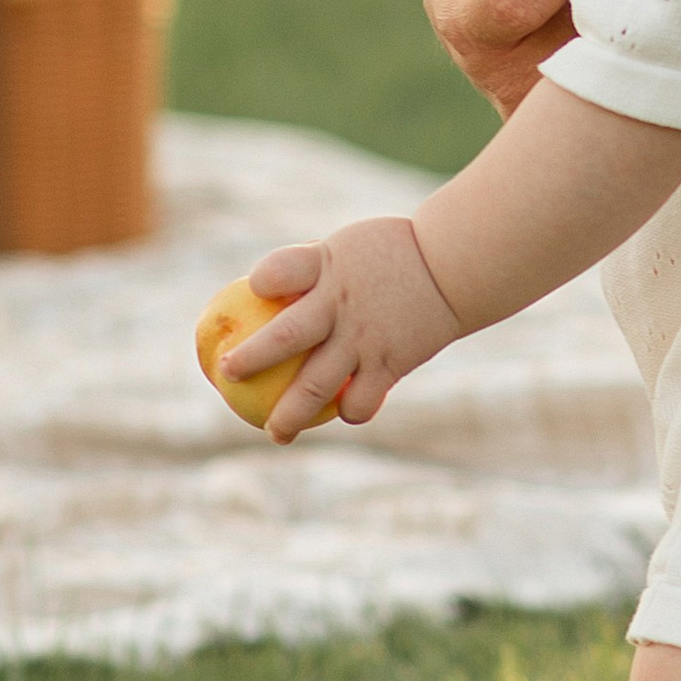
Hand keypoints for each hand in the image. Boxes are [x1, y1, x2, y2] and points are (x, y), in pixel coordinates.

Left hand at [219, 218, 461, 439]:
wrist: (453, 267)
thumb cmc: (392, 253)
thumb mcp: (347, 248)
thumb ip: (309, 269)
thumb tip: (262, 293)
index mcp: (326, 266)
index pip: (278, 270)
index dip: (261, 282)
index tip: (251, 291)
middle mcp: (339, 304)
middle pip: (284, 339)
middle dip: (250, 362)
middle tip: (227, 375)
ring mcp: (364, 338)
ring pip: (316, 387)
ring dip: (289, 415)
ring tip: (275, 433)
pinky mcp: (389, 364)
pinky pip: (360, 401)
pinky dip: (348, 411)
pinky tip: (342, 413)